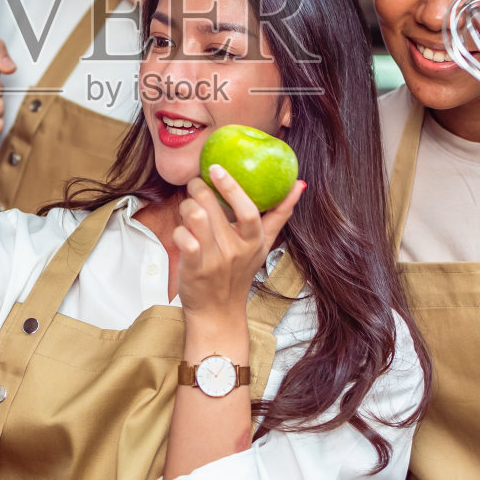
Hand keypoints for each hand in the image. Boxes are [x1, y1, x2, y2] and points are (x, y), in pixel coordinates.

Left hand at [173, 166, 304, 319]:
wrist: (218, 311)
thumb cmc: (239, 272)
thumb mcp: (263, 244)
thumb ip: (280, 214)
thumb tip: (300, 184)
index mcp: (254, 240)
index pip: (248, 210)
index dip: (232, 187)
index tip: (217, 169)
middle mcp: (236, 249)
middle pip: (211, 205)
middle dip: (198, 189)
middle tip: (196, 186)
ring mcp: (215, 260)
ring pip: (195, 216)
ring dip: (187, 207)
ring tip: (189, 210)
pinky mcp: (194, 268)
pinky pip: (184, 238)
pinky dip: (180, 230)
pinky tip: (183, 233)